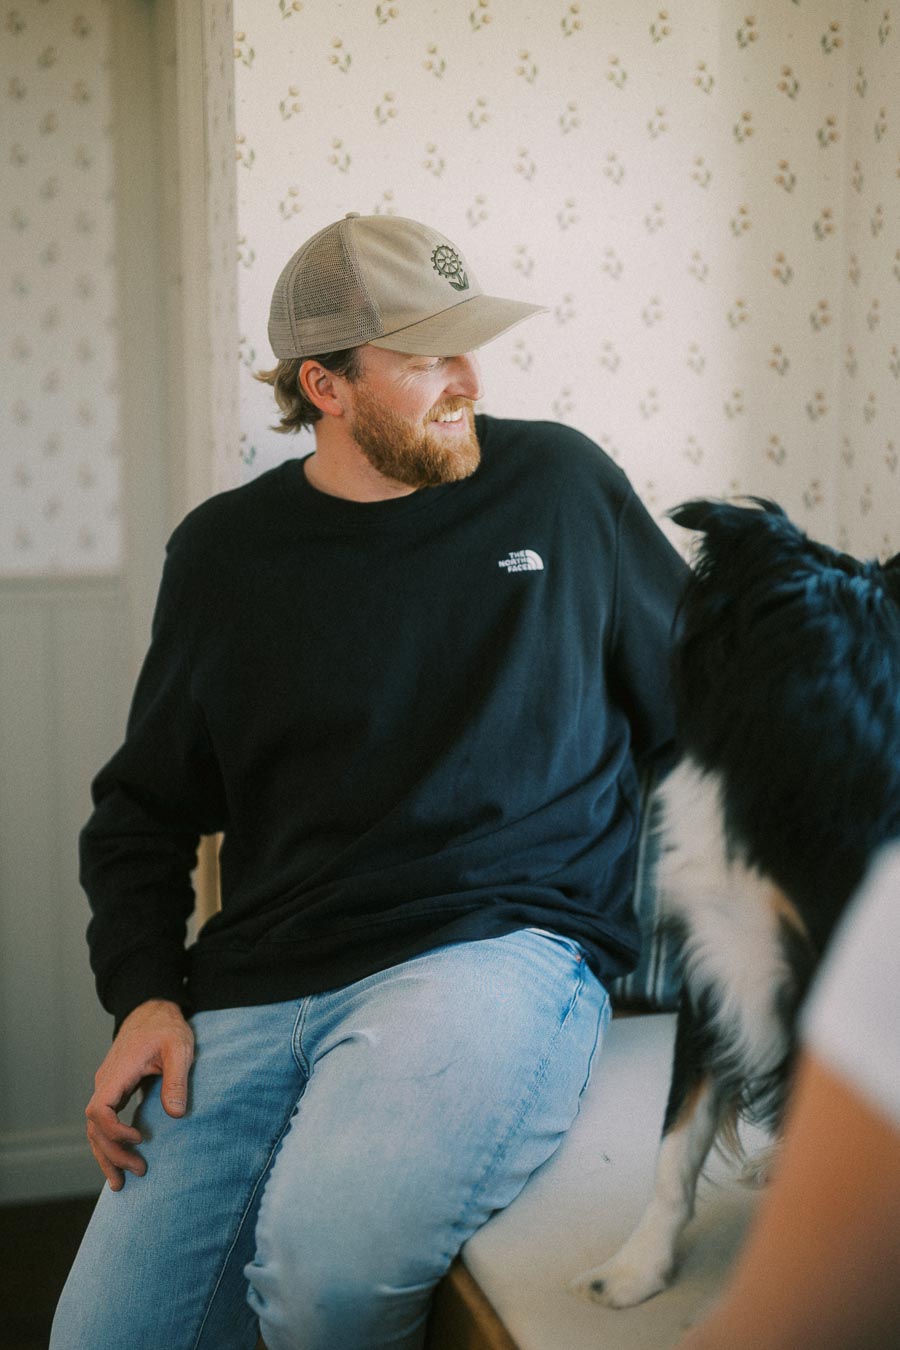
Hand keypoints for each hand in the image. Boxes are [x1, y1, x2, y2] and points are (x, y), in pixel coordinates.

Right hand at [85, 998, 194, 1190]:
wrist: (154, 1010)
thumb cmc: (166, 1027)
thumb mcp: (179, 1048)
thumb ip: (176, 1079)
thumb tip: (175, 1114)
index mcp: (118, 1072)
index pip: (99, 1109)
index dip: (114, 1131)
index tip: (138, 1139)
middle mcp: (106, 1081)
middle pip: (94, 1126)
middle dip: (112, 1153)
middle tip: (140, 1171)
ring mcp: (108, 1087)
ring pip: (94, 1128)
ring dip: (106, 1155)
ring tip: (120, 1183)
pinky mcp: (114, 1091)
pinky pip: (103, 1123)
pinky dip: (108, 1144)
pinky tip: (118, 1162)